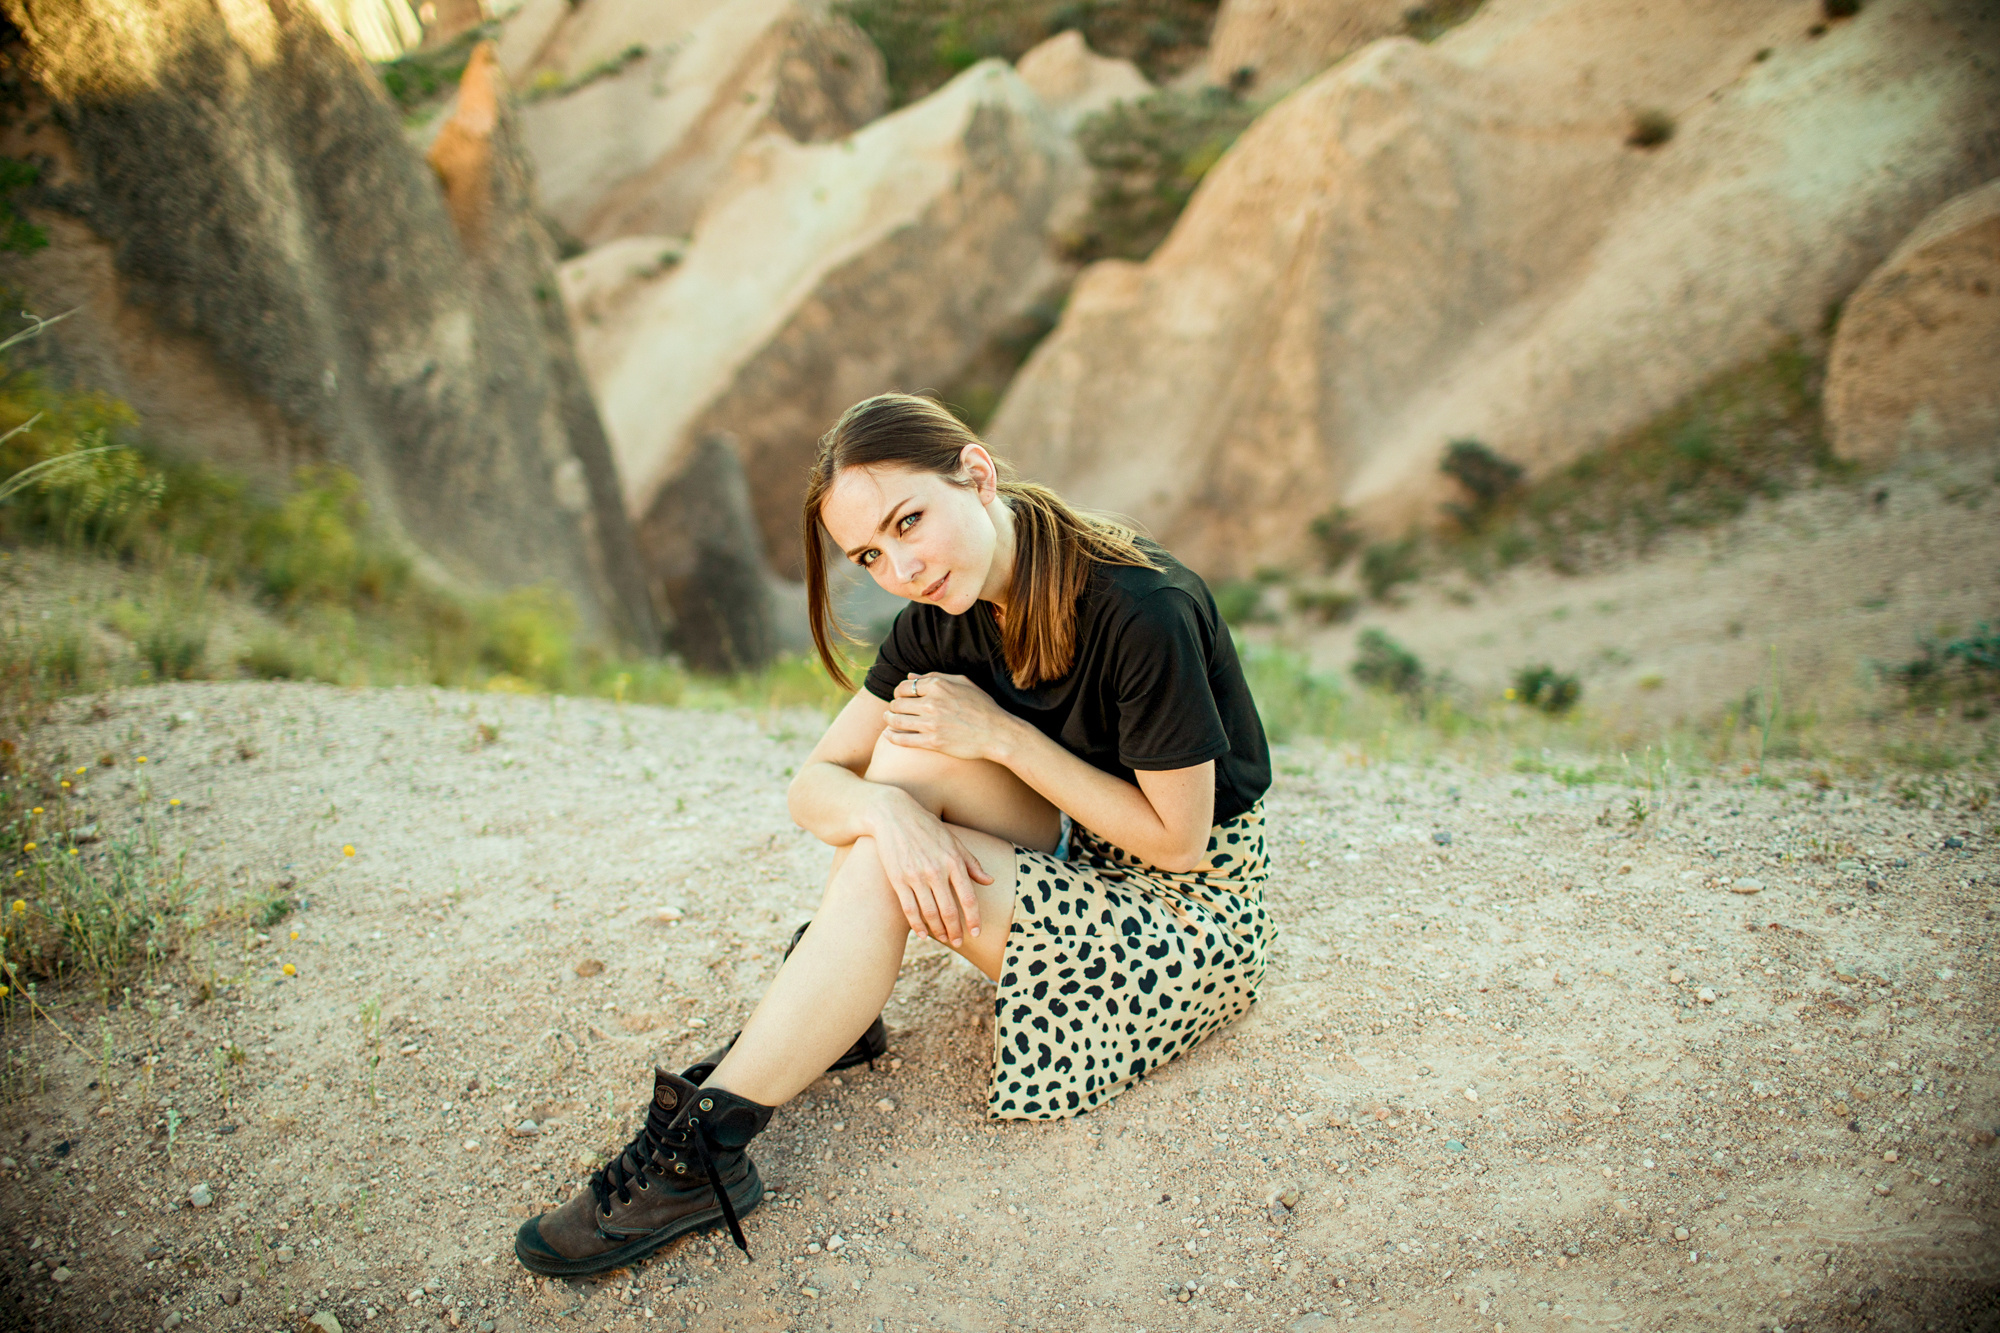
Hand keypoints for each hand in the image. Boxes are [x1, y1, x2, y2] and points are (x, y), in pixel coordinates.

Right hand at [863, 786, 992, 944]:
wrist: (893, 815)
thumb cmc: (927, 828)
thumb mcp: (953, 841)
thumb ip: (971, 863)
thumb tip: (989, 880)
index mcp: (953, 861)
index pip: (968, 897)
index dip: (973, 918)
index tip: (976, 932)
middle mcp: (936, 870)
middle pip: (949, 910)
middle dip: (956, 930)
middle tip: (959, 942)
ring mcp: (916, 876)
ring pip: (930, 913)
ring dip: (938, 931)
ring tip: (944, 939)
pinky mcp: (898, 879)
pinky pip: (909, 908)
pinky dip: (917, 925)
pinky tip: (922, 934)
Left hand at [883, 673, 1015, 761]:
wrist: (996, 733)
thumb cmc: (982, 706)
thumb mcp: (962, 683)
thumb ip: (934, 677)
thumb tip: (909, 676)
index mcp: (938, 686)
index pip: (904, 687)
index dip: (899, 692)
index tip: (901, 697)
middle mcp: (932, 703)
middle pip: (898, 703)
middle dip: (893, 706)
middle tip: (894, 710)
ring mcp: (931, 724)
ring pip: (896, 720)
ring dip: (889, 720)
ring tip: (889, 720)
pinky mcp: (933, 742)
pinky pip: (903, 739)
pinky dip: (891, 737)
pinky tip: (888, 735)